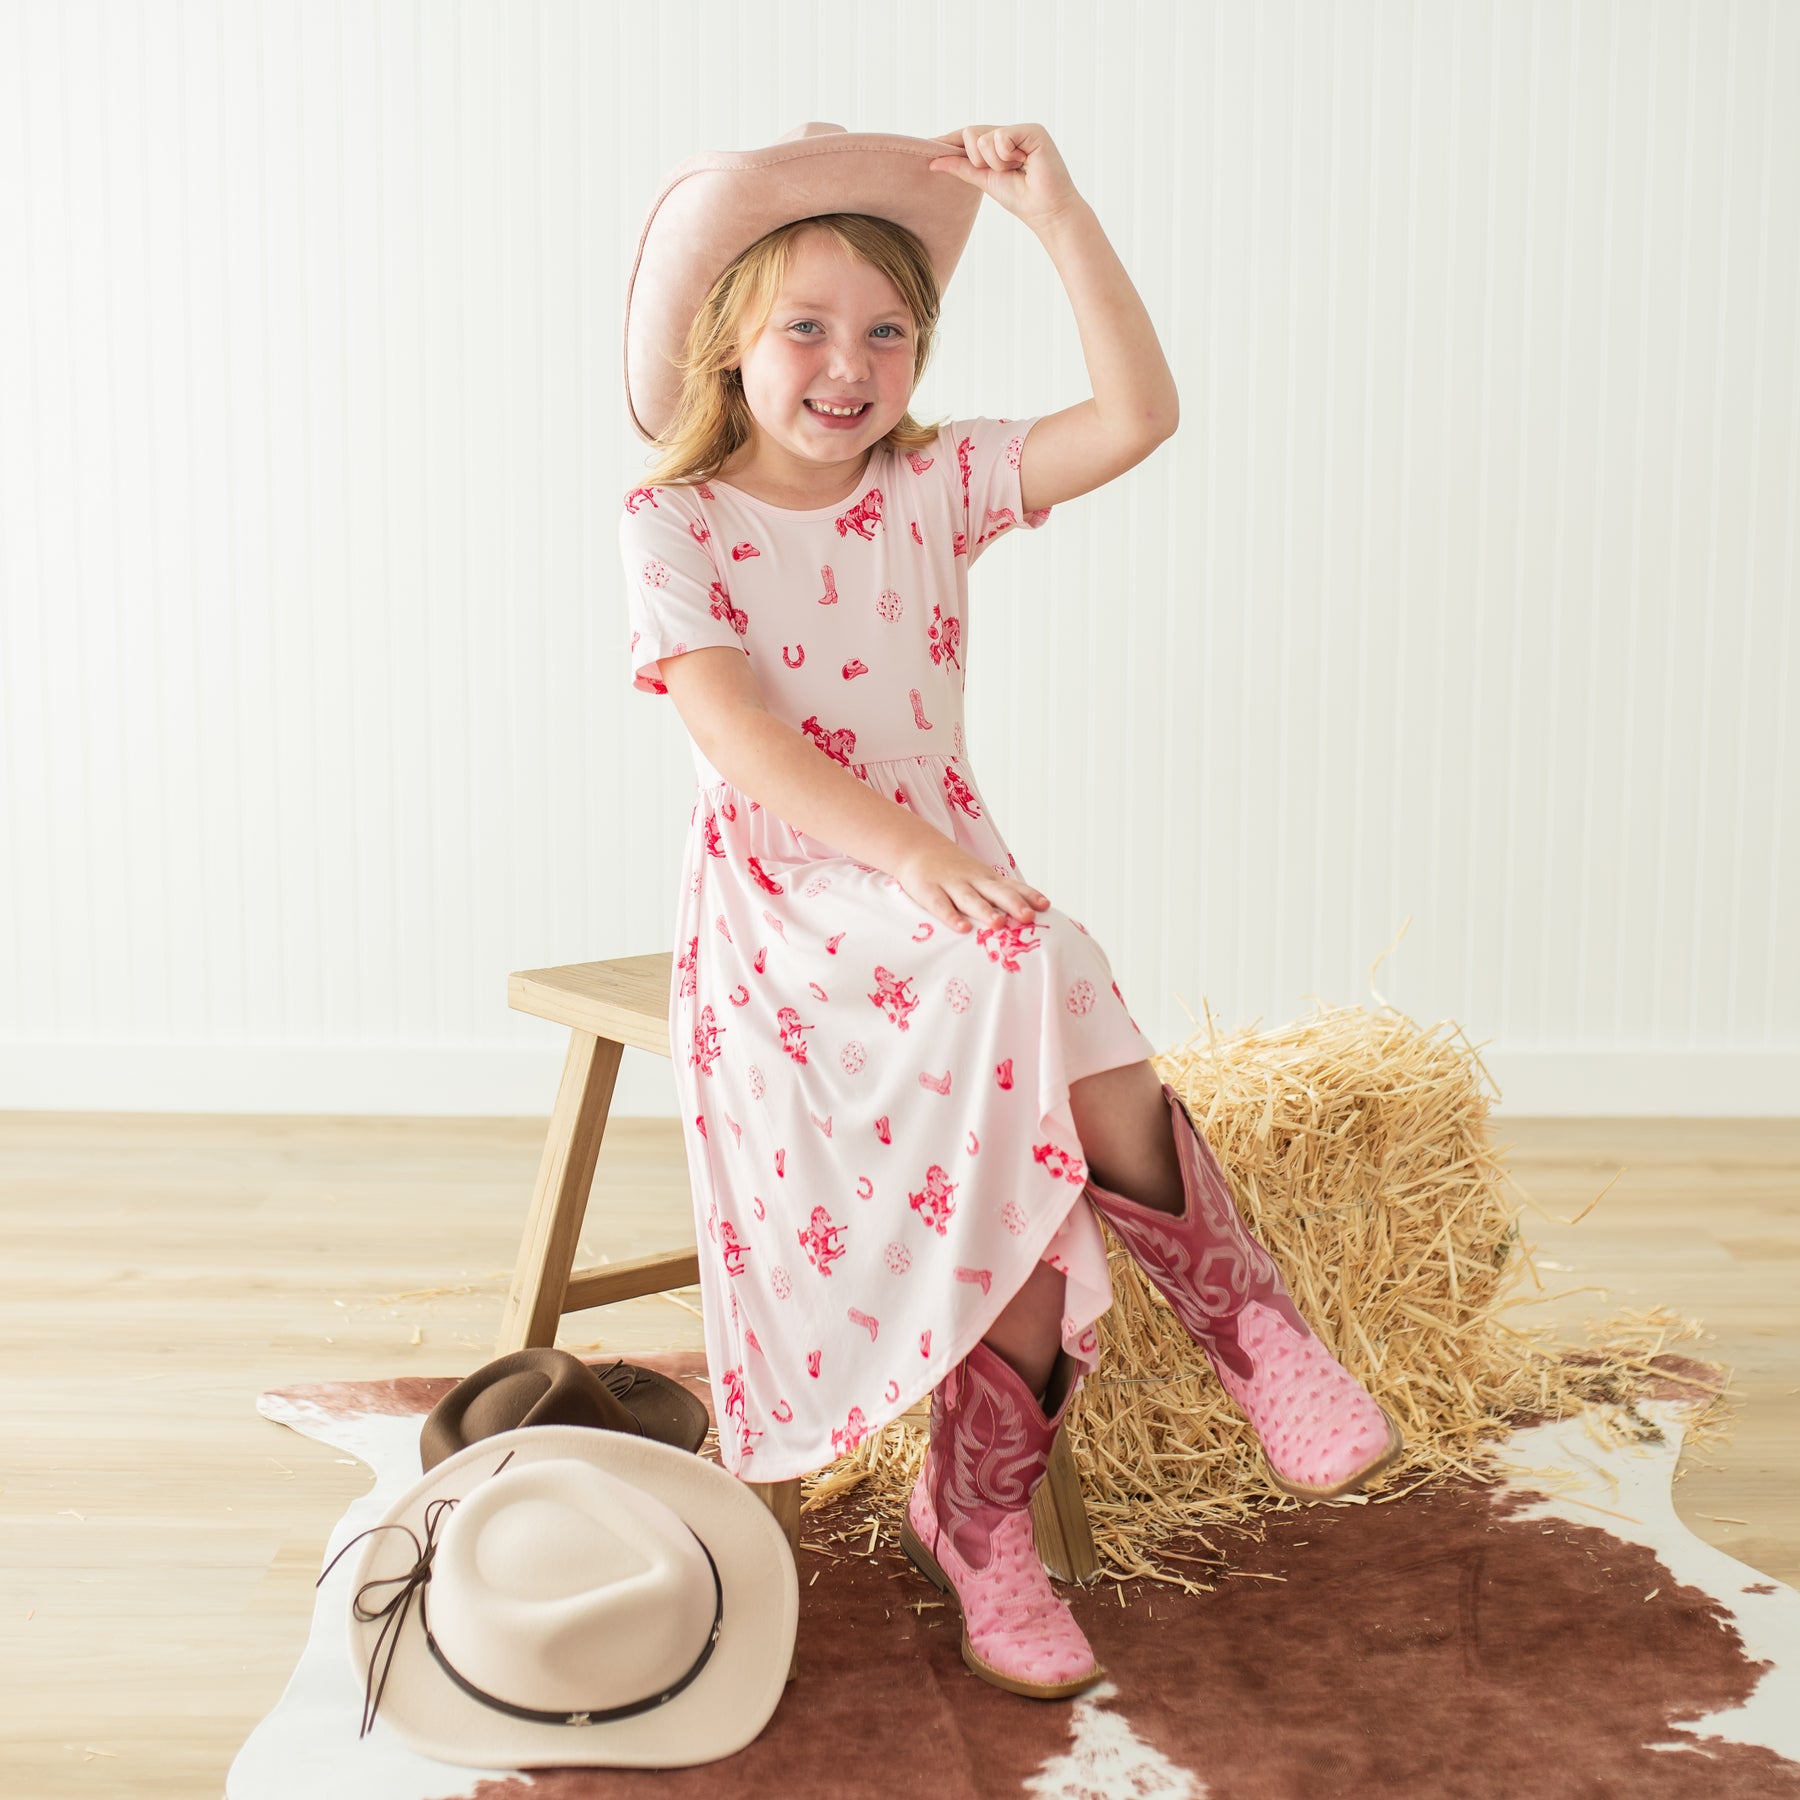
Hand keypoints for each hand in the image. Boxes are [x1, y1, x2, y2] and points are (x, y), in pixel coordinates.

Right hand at [891, 837, 1050, 935]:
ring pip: (971, 899)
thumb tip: (1030, 915)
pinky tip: (962, 929)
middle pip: (996, 892)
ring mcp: (951, 885)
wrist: (916, 846)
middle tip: (1029, 917)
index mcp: (987, 879)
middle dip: (1014, 904)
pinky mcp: (929, 891)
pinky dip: (951, 917)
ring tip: (999, 922)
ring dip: (985, 911)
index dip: (1028, 895)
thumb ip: (1000, 894)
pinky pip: (941, 906)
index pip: (1012, 886)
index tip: (1045, 905)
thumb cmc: (954, 869)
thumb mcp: (979, 877)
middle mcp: (973, 880)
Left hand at [925, 123, 1082, 229]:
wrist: (1047, 211)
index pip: (968, 137)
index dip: (949, 141)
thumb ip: (962, 168)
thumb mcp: (985, 181)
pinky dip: (1005, 156)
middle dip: (977, 159)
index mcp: (998, 144)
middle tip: (1001, 172)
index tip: (927, 145)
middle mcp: (1008, 133)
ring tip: (1015, 169)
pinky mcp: (1032, 130)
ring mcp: (1020, 130)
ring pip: (982, 137)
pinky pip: (1000, 136)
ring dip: (994, 162)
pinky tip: (1023, 163)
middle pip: (970, 133)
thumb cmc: (1022, 199)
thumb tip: (933, 161)